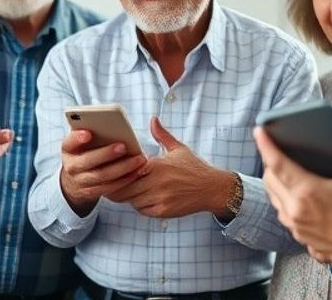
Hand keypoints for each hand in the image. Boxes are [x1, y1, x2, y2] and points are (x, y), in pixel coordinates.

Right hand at [59, 129, 148, 215]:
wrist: (73, 181)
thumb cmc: (84, 152)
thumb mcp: (81, 142)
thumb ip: (91, 132)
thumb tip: (110, 124)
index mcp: (68, 149)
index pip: (69, 142)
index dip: (77, 138)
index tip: (88, 133)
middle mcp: (71, 166)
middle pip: (88, 160)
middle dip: (106, 154)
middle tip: (123, 146)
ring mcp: (80, 181)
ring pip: (102, 176)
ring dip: (122, 168)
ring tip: (139, 159)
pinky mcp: (91, 192)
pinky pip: (109, 187)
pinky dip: (124, 180)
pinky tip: (136, 171)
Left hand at [109, 117, 232, 218]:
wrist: (212, 188)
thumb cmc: (194, 168)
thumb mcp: (179, 149)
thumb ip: (162, 135)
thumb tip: (153, 119)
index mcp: (158, 165)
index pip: (128, 169)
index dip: (121, 171)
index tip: (118, 169)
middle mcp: (157, 182)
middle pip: (126, 187)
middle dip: (120, 186)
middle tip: (118, 183)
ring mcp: (160, 198)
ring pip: (132, 200)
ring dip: (130, 197)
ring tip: (132, 191)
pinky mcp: (163, 211)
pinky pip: (143, 210)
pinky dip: (140, 206)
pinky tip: (144, 199)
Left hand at [256, 127, 331, 269]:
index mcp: (308, 192)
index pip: (277, 163)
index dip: (266, 144)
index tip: (260, 131)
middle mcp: (296, 210)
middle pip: (270, 180)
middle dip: (271, 163)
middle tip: (279, 152)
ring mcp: (297, 226)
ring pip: (275, 199)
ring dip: (277, 184)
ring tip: (288, 173)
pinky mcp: (303, 238)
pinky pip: (285, 215)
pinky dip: (287, 202)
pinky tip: (300, 198)